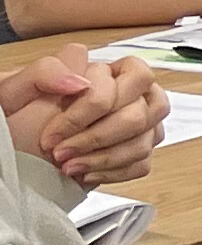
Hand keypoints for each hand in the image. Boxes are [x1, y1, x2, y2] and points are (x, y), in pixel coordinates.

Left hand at [4, 52, 165, 187]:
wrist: (15, 154)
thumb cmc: (14, 121)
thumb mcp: (15, 92)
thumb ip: (45, 72)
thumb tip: (79, 81)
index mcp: (104, 71)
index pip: (128, 79)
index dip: (91, 109)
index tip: (55, 132)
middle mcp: (128, 94)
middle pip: (141, 113)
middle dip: (97, 138)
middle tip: (62, 152)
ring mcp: (137, 124)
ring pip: (145, 140)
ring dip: (104, 158)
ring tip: (69, 166)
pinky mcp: (135, 152)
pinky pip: (142, 163)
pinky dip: (112, 173)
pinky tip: (84, 173)